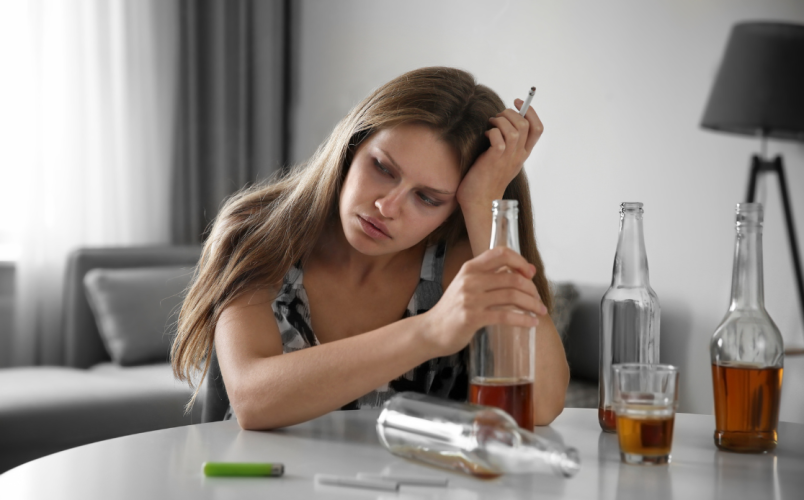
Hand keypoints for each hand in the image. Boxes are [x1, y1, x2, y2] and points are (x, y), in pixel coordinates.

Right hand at [420, 247, 548, 357]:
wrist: (431, 330)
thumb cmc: (453, 309)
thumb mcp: (467, 285)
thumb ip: (489, 276)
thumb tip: (522, 272)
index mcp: (470, 268)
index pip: (501, 253)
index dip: (520, 261)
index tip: (530, 273)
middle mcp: (470, 279)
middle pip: (512, 278)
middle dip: (532, 289)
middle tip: (539, 300)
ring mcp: (470, 299)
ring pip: (512, 296)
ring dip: (532, 305)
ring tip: (540, 312)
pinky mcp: (472, 318)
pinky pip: (505, 316)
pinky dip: (523, 320)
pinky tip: (531, 323)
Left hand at [456, 100, 543, 208]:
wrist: (479, 200)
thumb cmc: (486, 179)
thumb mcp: (503, 160)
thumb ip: (507, 144)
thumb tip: (502, 121)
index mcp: (523, 154)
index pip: (538, 129)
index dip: (531, 111)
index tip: (518, 102)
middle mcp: (518, 156)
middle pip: (526, 124)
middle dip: (511, 113)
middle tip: (498, 115)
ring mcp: (508, 158)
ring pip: (514, 129)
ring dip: (501, 120)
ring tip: (490, 123)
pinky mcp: (495, 159)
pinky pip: (498, 137)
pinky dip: (491, 131)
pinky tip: (485, 136)